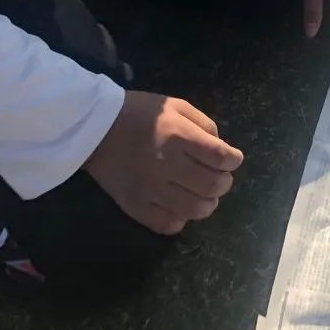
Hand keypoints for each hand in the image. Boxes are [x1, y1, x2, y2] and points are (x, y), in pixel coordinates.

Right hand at [84, 92, 242, 236]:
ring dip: (208, 204)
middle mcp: (167, 165)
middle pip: (210, 186)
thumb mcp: (176, 105)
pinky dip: (181, 220)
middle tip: (222, 179)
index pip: (219, 157)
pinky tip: (182, 208)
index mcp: (178, 136)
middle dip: (224, 183)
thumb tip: (220, 146)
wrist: (96, 128)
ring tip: (207, 197)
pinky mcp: (134, 205)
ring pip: (193, 209)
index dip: (233, 160)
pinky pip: (166, 224)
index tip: (233, 160)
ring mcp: (150, 189)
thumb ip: (202, 124)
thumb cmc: (140, 112)